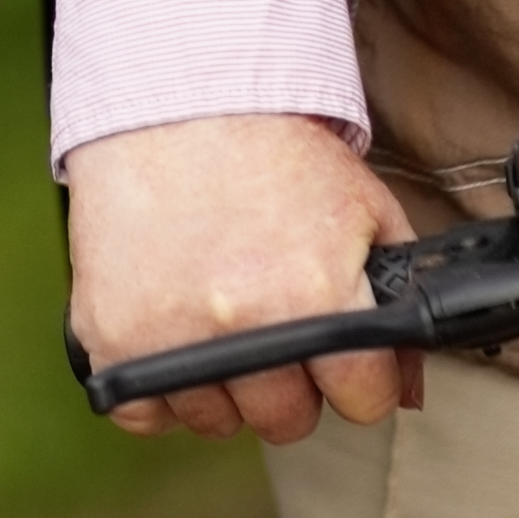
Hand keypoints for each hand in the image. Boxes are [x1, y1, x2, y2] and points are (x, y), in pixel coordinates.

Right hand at [64, 112, 421, 443]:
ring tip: (218, 314)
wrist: (173, 96)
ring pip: (216, 421)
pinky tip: (173, 335)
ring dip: (224, 386)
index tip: (344, 356)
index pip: (365, 400)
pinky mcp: (111, 336)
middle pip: (288, 419)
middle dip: (293, 382)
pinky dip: (157, 390)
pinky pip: (144, 413)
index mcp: (316, 294)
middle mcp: (244, 325)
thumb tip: (407, 388)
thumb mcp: (360, 206)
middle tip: (275, 321)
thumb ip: (399, 297)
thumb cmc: (270, 147)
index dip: (361, 376)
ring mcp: (171, 337)